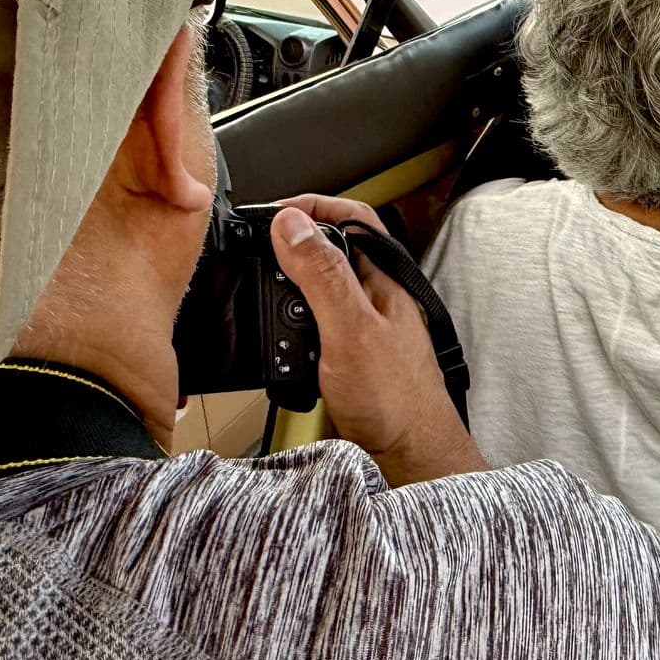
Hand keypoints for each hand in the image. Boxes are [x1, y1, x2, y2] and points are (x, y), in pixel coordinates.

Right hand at [269, 195, 485, 484]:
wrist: (405, 455)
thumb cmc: (396, 398)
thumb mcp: (351, 328)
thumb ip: (323, 275)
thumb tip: (292, 224)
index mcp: (383, 275)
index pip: (349, 214)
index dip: (311, 204)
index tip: (272, 213)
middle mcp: (373, 294)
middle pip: (327, 247)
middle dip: (290, 243)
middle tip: (254, 246)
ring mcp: (359, 323)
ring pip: (315, 286)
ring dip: (285, 285)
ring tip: (258, 284)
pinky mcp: (344, 352)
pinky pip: (309, 324)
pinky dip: (287, 324)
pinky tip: (275, 335)